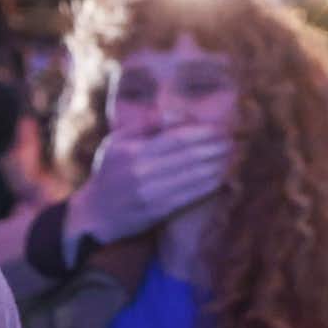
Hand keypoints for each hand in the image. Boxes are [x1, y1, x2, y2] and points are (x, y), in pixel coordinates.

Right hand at [65, 123, 234, 249]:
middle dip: (214, 148)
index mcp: (133, 152)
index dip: (202, 133)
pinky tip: (220, 177)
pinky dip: (207, 186)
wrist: (96, 214)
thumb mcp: (117, 142)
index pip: (176, 139)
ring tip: (231, 156)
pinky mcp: (157, 212)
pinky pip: (189, 196)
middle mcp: (141, 172)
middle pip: (188, 157)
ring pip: (192, 177)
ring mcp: (150, 194)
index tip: (220, 129)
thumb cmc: (109, 172)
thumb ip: (147, 125)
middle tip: (232, 141)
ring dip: (216, 166)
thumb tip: (178, 113)